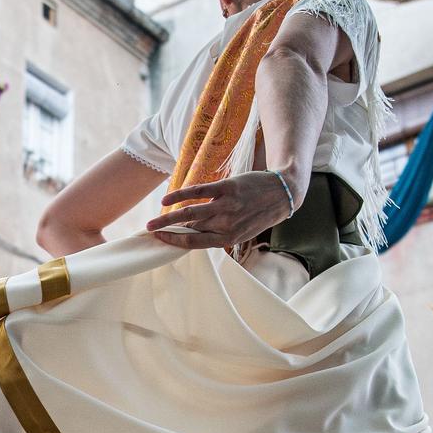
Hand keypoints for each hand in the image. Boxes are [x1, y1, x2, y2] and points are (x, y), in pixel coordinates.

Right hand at [145, 171, 298, 251]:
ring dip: (167, 218)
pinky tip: (166, 198)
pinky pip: (197, 192)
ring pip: (189, 213)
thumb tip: (193, 233)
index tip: (160, 240)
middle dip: (167, 230)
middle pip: (189, 229)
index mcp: (229, 239)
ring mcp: (226, 207)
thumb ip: (219, 232)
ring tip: (152, 221)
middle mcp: (226, 225)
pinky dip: (179, 195)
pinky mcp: (227, 189)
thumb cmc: (259, 213)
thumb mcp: (242, 230)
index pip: (195, 243)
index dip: (175, 242)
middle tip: (149, 231)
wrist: (282, 193)